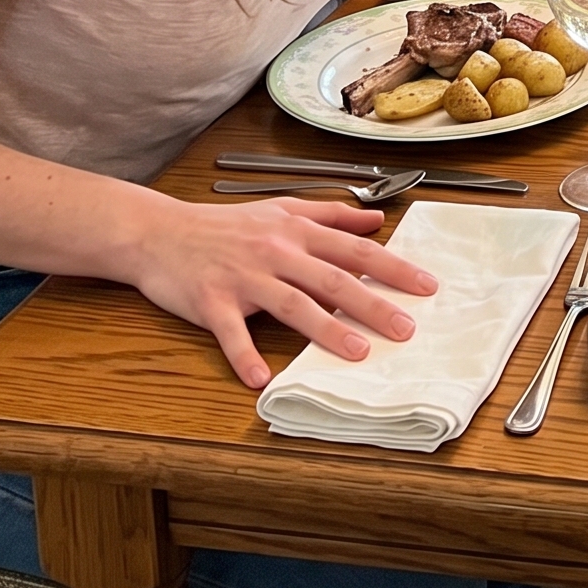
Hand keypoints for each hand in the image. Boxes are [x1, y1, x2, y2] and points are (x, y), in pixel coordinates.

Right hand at [127, 193, 437, 389]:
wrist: (160, 232)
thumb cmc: (226, 225)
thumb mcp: (282, 209)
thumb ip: (331, 215)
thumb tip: (377, 219)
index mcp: (296, 232)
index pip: (354, 250)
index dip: (392, 267)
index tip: (426, 286)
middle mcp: (276, 252)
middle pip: (333, 278)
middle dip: (373, 304)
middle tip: (406, 328)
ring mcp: (244, 277)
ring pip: (292, 305)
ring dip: (327, 329)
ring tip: (358, 352)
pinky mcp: (211, 302)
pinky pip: (231, 333)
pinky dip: (246, 356)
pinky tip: (262, 378)